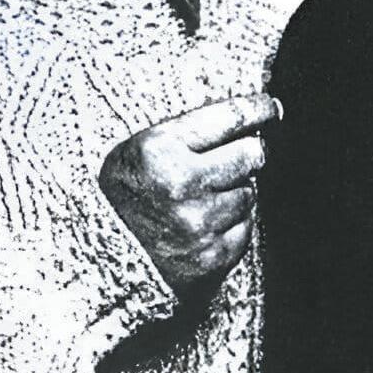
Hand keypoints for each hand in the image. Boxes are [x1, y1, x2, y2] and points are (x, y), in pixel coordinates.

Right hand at [99, 93, 279, 296]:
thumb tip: (255, 117)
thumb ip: (187, 134)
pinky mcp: (211, 257)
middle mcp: (179, 185)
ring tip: (199, 202)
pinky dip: (231, 226)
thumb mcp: (137, 154)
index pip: (229, 117)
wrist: (102, 264)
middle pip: (251, 154)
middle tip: (226, 162)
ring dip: (234, 194)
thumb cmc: (123, 199)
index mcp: (157, 149)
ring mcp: (198, 224)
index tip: (270, 107)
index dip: (257, 109)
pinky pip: (245, 229)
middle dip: (245, 155)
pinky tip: (203, 228)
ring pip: (250, 194)